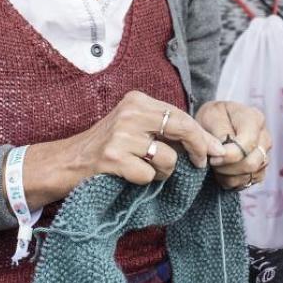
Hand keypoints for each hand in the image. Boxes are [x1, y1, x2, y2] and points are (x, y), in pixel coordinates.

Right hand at [69, 91, 225, 185]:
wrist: (66, 162)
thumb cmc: (105, 146)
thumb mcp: (132, 125)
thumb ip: (162, 127)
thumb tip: (205, 142)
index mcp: (137, 100)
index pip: (180, 115)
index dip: (201, 135)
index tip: (216, 149)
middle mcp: (130, 113)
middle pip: (182, 128)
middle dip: (199, 148)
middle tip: (202, 163)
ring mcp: (121, 136)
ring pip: (168, 158)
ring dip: (164, 172)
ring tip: (147, 170)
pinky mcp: (114, 158)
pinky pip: (149, 175)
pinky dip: (146, 181)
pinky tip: (130, 176)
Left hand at [195, 101, 271, 190]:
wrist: (216, 121)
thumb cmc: (214, 116)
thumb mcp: (212, 116)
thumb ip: (219, 133)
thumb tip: (223, 152)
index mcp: (254, 119)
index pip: (247, 144)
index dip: (229, 155)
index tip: (212, 157)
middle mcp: (264, 137)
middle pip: (251, 163)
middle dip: (227, 168)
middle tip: (212, 162)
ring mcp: (264, 154)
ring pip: (250, 176)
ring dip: (228, 176)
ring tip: (215, 166)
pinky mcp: (260, 169)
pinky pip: (248, 183)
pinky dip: (232, 182)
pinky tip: (221, 172)